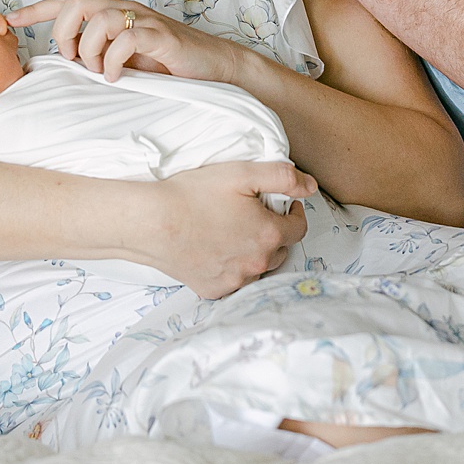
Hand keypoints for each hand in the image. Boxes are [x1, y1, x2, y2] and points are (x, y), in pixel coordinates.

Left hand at [6, 0, 244, 82]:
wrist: (215, 68)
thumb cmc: (168, 66)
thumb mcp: (125, 60)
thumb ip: (98, 55)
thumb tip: (65, 64)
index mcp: (114, 13)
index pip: (69, 1)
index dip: (38, 9)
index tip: (11, 19)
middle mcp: (126, 10)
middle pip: (79, 0)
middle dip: (63, 30)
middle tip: (70, 59)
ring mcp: (144, 21)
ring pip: (99, 18)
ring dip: (89, 49)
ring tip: (98, 72)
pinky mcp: (162, 37)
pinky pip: (127, 39)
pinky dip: (114, 61)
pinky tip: (117, 77)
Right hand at [140, 162, 316, 297]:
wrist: (153, 222)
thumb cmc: (194, 195)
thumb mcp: (243, 173)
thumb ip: (283, 178)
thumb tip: (311, 186)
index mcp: (268, 235)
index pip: (299, 229)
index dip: (295, 213)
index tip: (285, 204)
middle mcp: (257, 264)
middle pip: (281, 250)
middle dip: (275, 233)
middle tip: (256, 216)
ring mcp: (235, 280)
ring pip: (259, 268)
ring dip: (256, 253)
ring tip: (237, 233)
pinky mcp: (214, 290)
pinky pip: (235, 281)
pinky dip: (233, 268)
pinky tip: (219, 251)